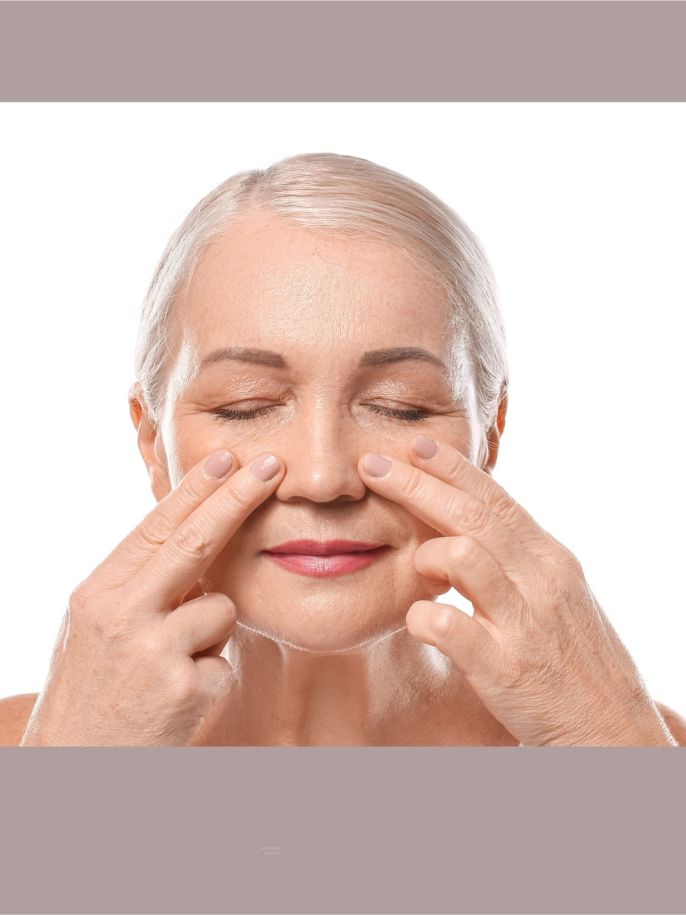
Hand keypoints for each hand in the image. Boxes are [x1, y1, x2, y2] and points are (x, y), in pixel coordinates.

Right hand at [20, 449, 283, 745]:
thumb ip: (140, 585)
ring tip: (170, 668)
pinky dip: (209, 675)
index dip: (195, 489)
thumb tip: (195, 538)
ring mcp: (153, 652)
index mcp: (98, 592)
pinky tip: (176, 700)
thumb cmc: (93, 688)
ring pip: (221, 609)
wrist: (74, 767)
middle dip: (238, 498)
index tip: (226, 457)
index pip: (154, 527)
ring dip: (210, 634)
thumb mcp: (98, 626)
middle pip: (194, 543)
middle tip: (272, 465)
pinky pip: (223, 660)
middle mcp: (121, 614)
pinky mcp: (184, 689)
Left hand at [358, 435, 675, 746]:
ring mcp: (525, 624)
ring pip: (466, 556)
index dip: (452, 468)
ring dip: (428, 553)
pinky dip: (425, 617)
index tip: (415, 443)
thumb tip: (467, 523)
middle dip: (416, 483)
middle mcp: (540, 580)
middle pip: (471, 515)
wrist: (613, 730)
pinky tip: (418, 619)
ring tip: (416, 564)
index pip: (495, 499)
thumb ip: (514, 558)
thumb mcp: (554, 594)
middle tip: (372, 464)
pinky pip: (453, 628)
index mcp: (548, 558)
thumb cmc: (573, 659)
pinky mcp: (506, 669)